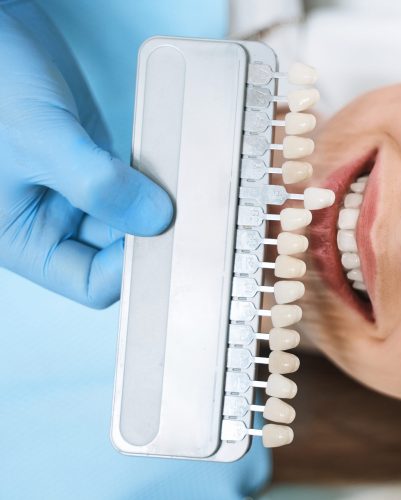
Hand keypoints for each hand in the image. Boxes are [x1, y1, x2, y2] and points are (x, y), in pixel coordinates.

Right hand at [0, 4, 171, 307]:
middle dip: (153, 236)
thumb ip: (96, 184)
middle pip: (118, 253)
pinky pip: (135, 182)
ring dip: (159, 205)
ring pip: (131, 216)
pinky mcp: (95, 161)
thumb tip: (156, 219)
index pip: (89, 282)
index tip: (167, 241)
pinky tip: (178, 166)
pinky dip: (156, 177)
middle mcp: (50, 220)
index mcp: (23, 237)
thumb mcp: (40, 140)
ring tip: (191, 191)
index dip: (130, 270)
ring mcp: (76, 191)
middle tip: (194, 218)